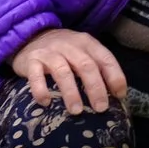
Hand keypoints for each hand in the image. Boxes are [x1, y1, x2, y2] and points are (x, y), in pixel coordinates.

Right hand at [11, 27, 126, 113]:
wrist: (29, 37)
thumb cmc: (63, 51)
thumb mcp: (82, 52)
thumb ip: (96, 67)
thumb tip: (115, 95)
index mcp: (86, 43)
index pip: (105, 58)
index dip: (115, 76)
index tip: (119, 96)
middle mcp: (69, 45)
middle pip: (86, 65)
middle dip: (95, 88)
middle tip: (100, 108)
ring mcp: (49, 52)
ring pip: (62, 71)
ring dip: (71, 92)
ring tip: (77, 111)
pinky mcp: (31, 61)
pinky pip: (36, 75)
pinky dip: (41, 89)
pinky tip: (46, 102)